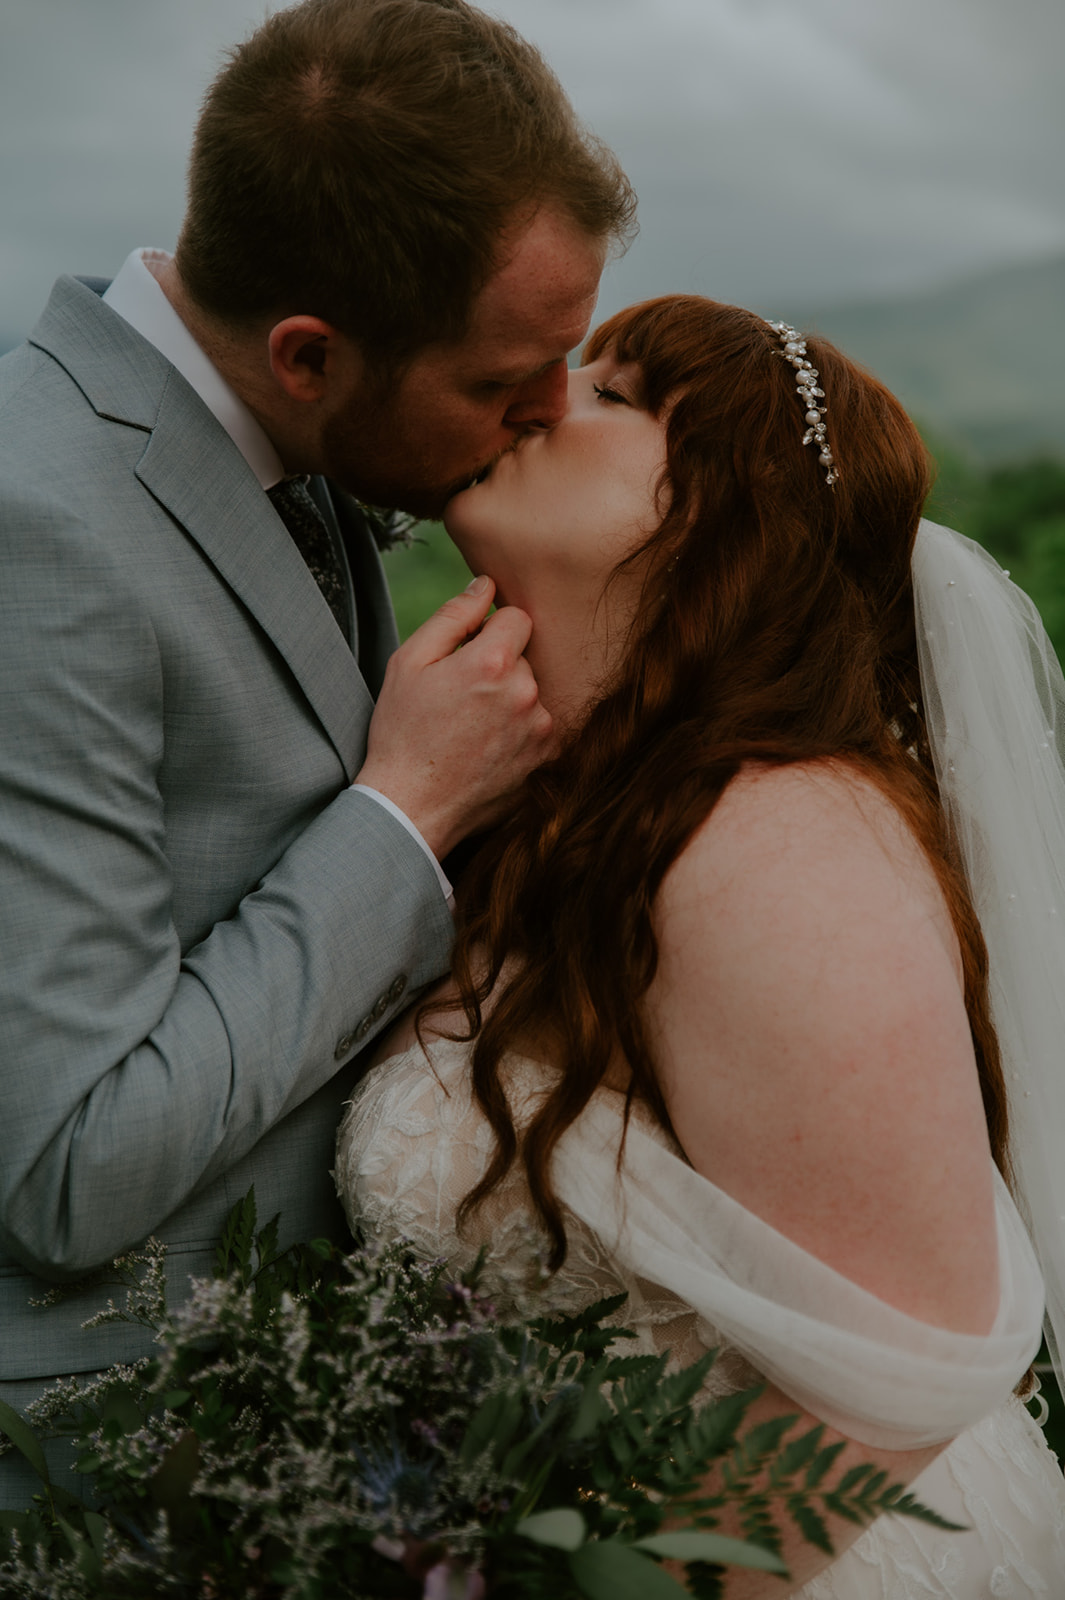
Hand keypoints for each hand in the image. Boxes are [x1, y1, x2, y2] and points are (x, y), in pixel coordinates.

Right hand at [356, 576, 554, 859]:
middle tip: (460, 698)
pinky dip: (518, 732)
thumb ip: (453, 616)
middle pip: (525, 657)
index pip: (517, 617)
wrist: (411, 807)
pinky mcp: (547, 759)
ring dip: (510, 700)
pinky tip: (485, 748)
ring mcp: (541, 729)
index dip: (490, 630)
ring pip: (532, 693)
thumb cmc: (402, 733)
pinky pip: (538, 727)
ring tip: (471, 728)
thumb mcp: (409, 663)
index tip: (467, 653)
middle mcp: (526, 693)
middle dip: (498, 667)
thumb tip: (486, 585)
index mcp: (494, 662)